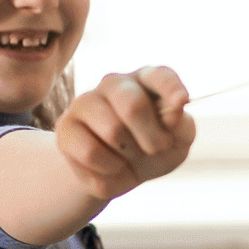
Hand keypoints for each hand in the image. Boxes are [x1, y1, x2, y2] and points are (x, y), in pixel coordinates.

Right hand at [54, 66, 193, 203]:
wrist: (118, 173)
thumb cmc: (153, 149)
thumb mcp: (177, 142)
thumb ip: (182, 126)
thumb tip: (174, 112)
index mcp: (146, 80)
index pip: (160, 75)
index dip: (172, 88)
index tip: (181, 102)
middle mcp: (114, 83)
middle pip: (133, 105)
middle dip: (152, 138)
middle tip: (155, 149)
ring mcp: (86, 102)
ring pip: (112, 131)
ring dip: (128, 156)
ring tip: (128, 156)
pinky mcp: (66, 128)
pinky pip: (90, 153)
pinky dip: (108, 170)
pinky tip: (110, 166)